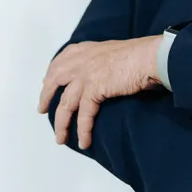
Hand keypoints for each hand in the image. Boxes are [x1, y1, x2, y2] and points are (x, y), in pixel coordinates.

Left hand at [37, 37, 161, 148]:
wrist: (150, 56)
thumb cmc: (141, 54)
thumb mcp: (114, 53)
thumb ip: (103, 61)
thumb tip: (105, 76)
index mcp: (86, 50)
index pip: (60, 61)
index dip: (51, 74)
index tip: (47, 83)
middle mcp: (81, 60)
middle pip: (54, 80)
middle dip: (46, 96)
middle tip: (42, 110)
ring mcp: (85, 74)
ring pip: (65, 104)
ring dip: (61, 124)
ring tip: (60, 138)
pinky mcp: (94, 88)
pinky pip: (84, 115)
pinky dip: (83, 130)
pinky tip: (84, 141)